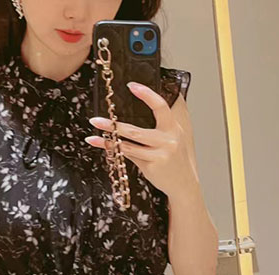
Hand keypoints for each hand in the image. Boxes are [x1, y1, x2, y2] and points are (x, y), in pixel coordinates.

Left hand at [85, 81, 195, 198]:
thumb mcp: (173, 137)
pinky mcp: (151, 167)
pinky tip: (102, 144)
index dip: (147, 95)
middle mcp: (167, 141)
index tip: (131, 86)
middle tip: (97, 119)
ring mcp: (159, 155)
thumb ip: (161, 124)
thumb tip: (139, 109)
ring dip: (109, 137)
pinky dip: (114, 149)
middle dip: (114, 125)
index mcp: (173, 128)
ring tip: (94, 131)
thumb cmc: (175, 158)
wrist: (183, 183)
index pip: (160, 107)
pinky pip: (129, 155)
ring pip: (129, 144)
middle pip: (136, 131)